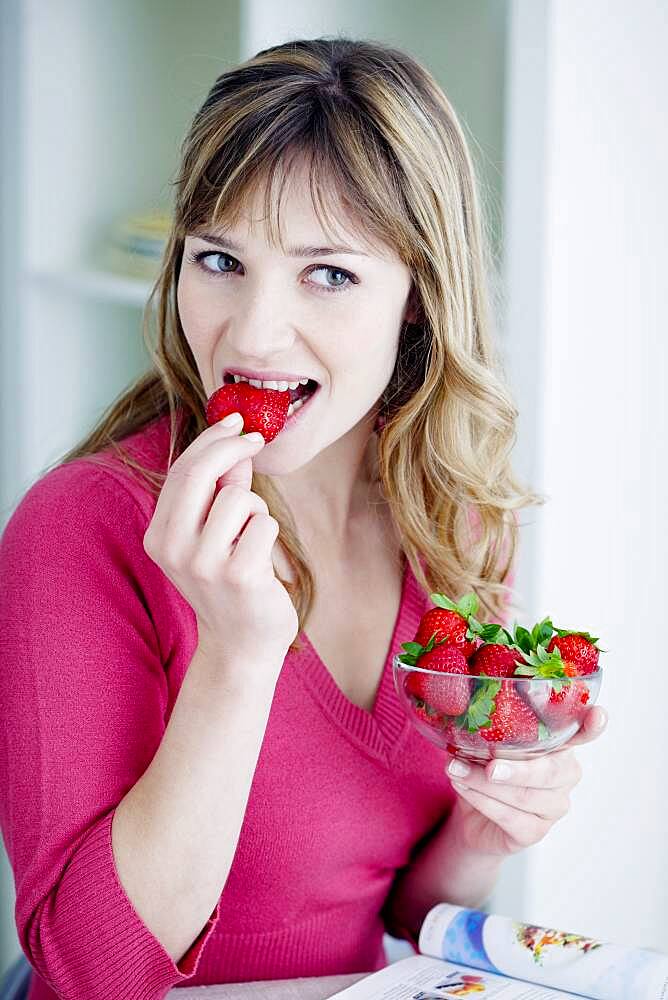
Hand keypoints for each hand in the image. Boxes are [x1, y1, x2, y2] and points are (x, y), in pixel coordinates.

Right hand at [143, 415, 298, 665]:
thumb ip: (221, 488)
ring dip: (256, 510)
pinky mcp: (239, 575)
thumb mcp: (214, 533)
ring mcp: (204, 564)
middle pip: (202, 473)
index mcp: (158, 536)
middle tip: (256, 439)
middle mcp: (173, 549)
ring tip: (252, 541)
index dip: (211, 440)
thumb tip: (236, 440)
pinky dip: (269, 534)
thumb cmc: (230, 581)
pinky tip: (262, 562)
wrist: (241, 643)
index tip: (236, 421)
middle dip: (233, 448)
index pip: (181, 471)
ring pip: (240, 498)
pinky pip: (264, 523)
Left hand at [444, 705, 607, 857]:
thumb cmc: (485, 770)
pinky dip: (481, 800)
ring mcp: (554, 807)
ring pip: (524, 796)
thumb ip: (491, 731)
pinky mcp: (535, 832)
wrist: (473, 818)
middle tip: (489, 766)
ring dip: (484, 783)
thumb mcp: (486, 745)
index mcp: (558, 745)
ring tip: (455, 769)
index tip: (598, 715)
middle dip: (517, 769)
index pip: (582, 734)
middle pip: (550, 772)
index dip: (591, 726)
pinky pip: (510, 817)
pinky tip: (463, 786)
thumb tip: (471, 717)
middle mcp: (565, 776)